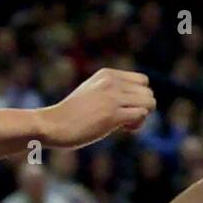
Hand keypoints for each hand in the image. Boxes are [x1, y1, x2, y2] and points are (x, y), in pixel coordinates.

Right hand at [37, 68, 154, 148]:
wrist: (53, 124)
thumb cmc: (74, 113)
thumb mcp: (94, 92)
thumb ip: (114, 90)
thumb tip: (144, 101)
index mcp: (107, 74)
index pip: (143, 81)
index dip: (139, 96)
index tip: (125, 106)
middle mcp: (111, 82)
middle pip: (149, 93)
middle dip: (142, 108)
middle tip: (125, 117)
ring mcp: (112, 97)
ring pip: (149, 103)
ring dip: (142, 117)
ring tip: (124, 123)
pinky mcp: (112, 115)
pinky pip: (142, 115)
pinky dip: (136, 125)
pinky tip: (121, 128)